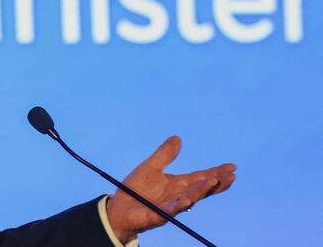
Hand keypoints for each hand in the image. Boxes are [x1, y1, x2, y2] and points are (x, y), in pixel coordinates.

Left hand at [106, 136, 236, 242]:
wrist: (119, 207)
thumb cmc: (135, 189)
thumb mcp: (150, 167)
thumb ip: (164, 155)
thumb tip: (177, 137)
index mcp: (178, 184)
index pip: (201, 177)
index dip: (217, 172)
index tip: (232, 167)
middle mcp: (178, 196)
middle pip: (201, 188)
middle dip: (217, 183)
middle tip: (232, 176)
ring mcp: (170, 206)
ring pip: (190, 198)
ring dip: (202, 191)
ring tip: (215, 182)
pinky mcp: (158, 215)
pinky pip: (170, 211)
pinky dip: (179, 206)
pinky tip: (187, 201)